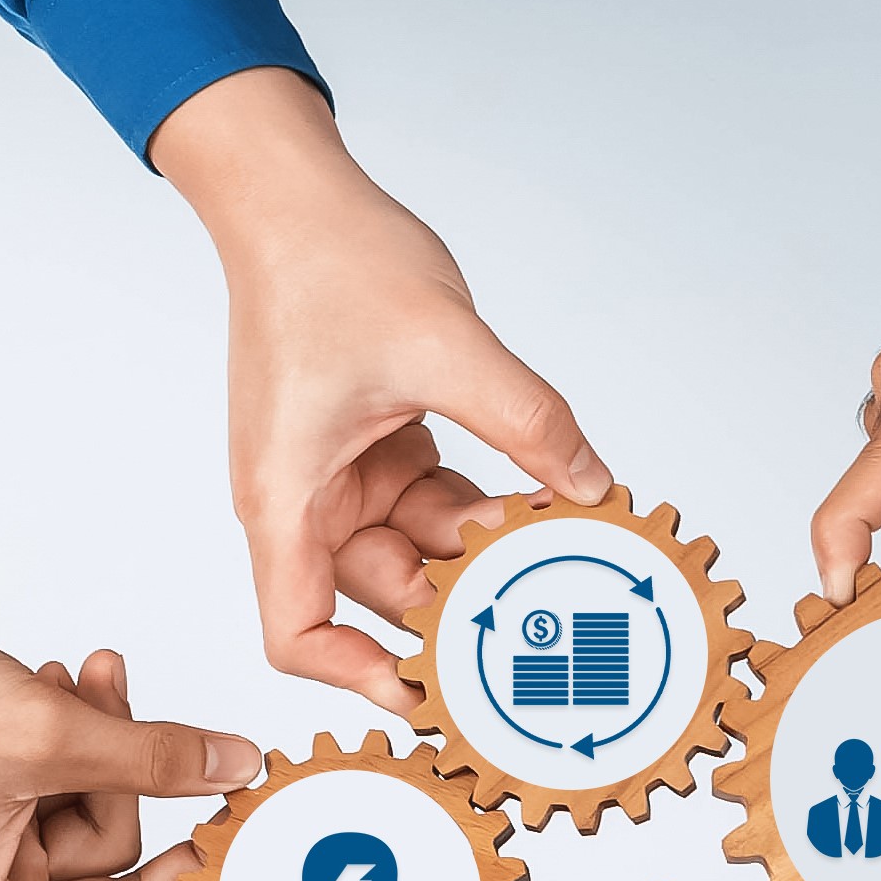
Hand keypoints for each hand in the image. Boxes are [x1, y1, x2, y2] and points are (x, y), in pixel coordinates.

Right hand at [0, 407, 262, 880]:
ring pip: (100, 841)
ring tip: (86, 681)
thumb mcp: (48, 729)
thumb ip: (154, 758)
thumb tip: (236, 768)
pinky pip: (67, 807)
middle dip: (140, 810)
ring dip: (108, 759)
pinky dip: (80, 751)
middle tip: (163, 739)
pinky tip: (68, 685)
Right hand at [151, 70, 608, 713]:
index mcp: (286, 496)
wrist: (293, 191)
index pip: (296, 631)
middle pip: (380, 596)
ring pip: (421, 550)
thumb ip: (528, 423)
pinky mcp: (375, 449)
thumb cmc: (325, 259)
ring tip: (559, 543)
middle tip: (545, 607)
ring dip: (485, 552)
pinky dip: (486, 507)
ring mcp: (341, 477)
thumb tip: (593, 487)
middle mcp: (305, 500)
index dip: (355, 677)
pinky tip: (545, 499)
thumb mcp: (445, 344)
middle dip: (459, 604)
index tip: (428, 690)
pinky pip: (434, 504)